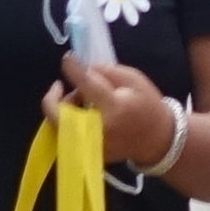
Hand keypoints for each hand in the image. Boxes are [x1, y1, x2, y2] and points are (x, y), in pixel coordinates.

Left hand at [61, 55, 179, 171]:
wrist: (156, 140)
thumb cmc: (147, 106)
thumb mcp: (134, 80)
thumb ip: (107, 72)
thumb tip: (84, 69)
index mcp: (112, 107)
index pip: (84, 84)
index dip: (72, 68)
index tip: (68, 58)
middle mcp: (97, 128)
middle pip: (57, 114)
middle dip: (52, 98)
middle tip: (60, 85)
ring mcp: (90, 144)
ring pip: (58, 125)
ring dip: (62, 108)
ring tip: (80, 99)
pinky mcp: (87, 152)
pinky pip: (67, 134)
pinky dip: (68, 120)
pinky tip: (82, 113)